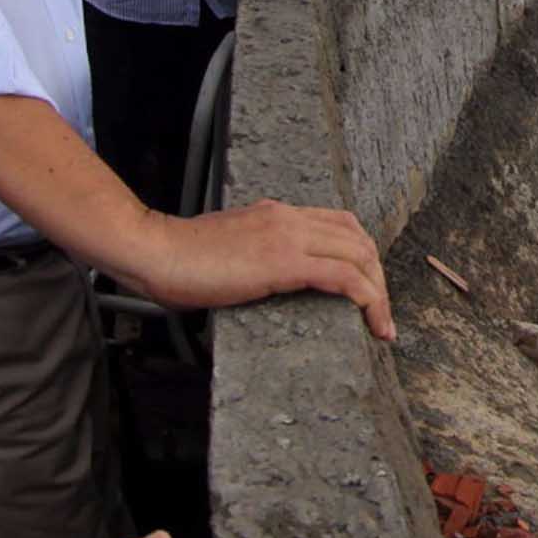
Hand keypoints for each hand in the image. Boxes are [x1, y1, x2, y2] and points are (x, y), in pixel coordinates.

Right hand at [130, 199, 394, 340]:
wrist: (154, 251)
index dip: (362, 254)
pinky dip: (368, 298)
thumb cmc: (179, 257)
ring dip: (380, 291)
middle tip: (382, 312)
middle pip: (359, 240)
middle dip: (379, 276)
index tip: (368, 286)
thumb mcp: (230, 246)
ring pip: (360, 256)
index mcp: (278, 213)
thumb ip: (256, 253)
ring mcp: (289, 237)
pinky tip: (372, 322)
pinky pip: (344, 277)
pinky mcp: (283, 263)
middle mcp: (291, 218)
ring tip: (382, 325)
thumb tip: (264, 277)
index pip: (341, 224)